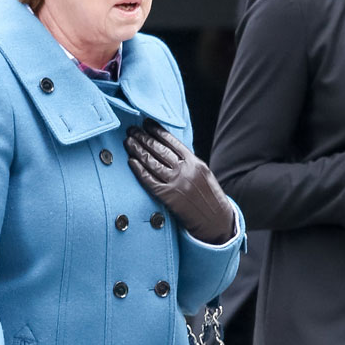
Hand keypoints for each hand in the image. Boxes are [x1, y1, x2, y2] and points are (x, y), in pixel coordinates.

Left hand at [124, 118, 234, 243]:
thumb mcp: (203, 174)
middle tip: (132, 130)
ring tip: (128, 142)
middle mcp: (185, 170)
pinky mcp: (168, 197)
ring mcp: (176, 184)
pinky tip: (131, 162)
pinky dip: (139, 170)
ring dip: (138, 151)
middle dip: (144, 138)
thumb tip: (168, 150)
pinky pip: (149, 181)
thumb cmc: (209, 198)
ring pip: (152, 163)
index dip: (157, 131)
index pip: (172, 142)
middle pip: (159, 150)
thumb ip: (188, 162)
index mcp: (195, 162)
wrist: (216, 221)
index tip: (146, 123)